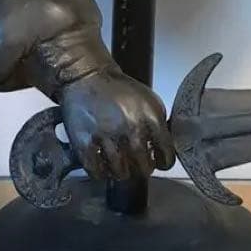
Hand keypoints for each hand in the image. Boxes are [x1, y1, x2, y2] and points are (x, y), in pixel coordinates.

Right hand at [59, 68, 174, 180]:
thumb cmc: (118, 89)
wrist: (88, 76)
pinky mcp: (85, 142)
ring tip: (119, 164)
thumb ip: (158, 125)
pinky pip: (97, 172)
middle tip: (136, 164)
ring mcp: (108, 136)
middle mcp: (131, 127)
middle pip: (143, 169)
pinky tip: (103, 164)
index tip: (157, 162)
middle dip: (141, 168)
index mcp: (151, 117)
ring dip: (121, 172)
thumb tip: (164, 149)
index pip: (166, 156)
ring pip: (121, 174)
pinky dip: (100, 172)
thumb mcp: (149, 101)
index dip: (162, 162)